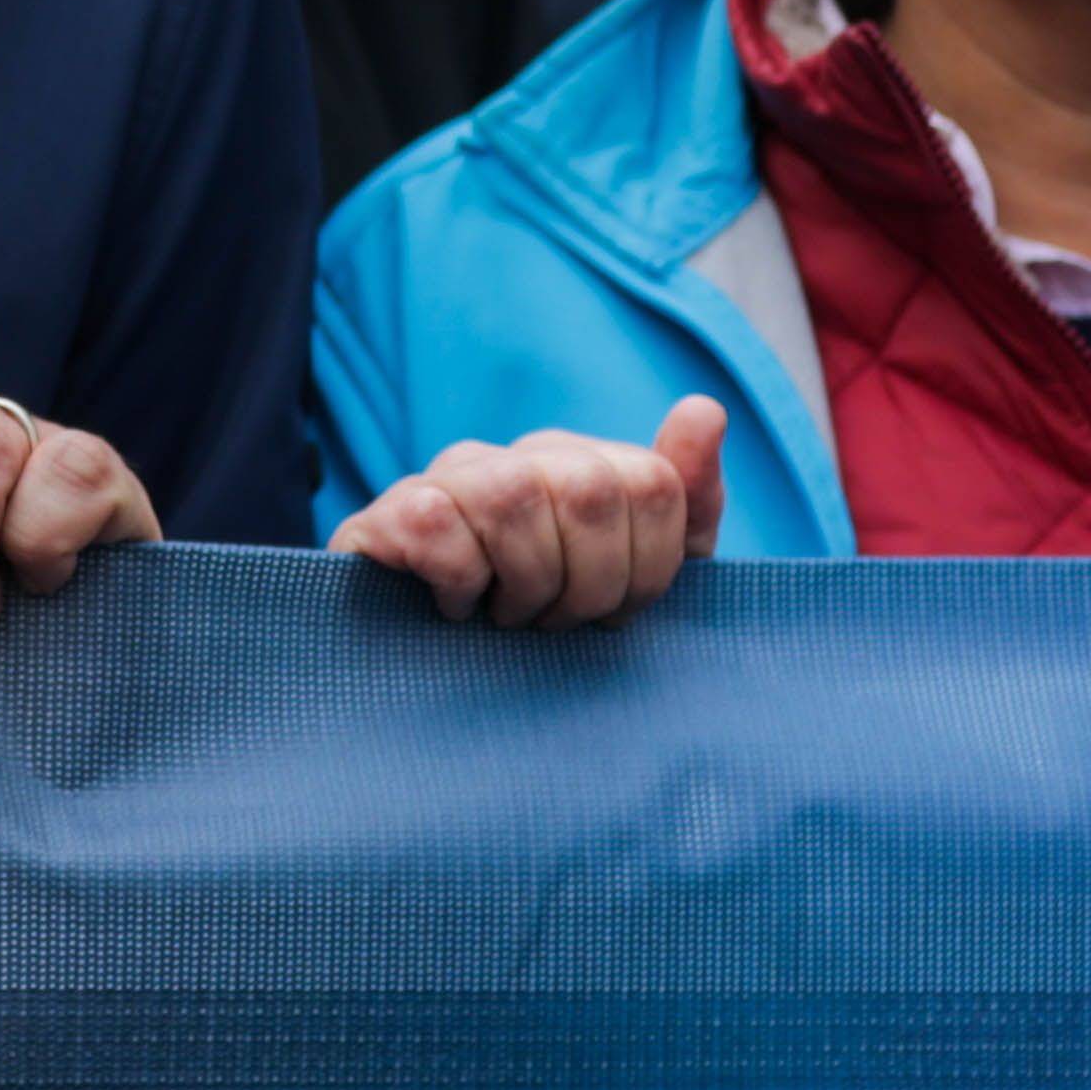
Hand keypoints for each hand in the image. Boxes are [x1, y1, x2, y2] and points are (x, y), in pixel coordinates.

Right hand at [332, 396, 728, 628]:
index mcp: (585, 466)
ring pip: (515, 495)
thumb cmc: (546, 632)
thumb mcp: (640, 581)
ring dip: (524, 586)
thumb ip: (687, 504)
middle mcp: (518, 458)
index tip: (612, 616)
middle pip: (591, 488)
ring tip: (506, 619)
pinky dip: (459, 583)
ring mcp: (450, 479)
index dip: (648, 571)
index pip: (654, 484)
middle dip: (589, 585)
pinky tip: (453, 610)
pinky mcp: (386, 513)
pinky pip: (437, 522)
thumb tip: (704, 410)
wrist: (427, 679)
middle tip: (556, 622)